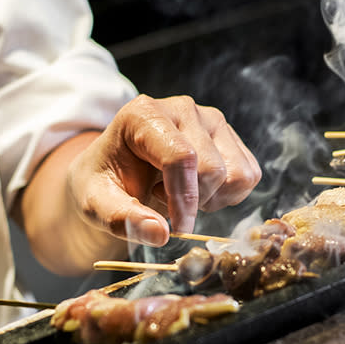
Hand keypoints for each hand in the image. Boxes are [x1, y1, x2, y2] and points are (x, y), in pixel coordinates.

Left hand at [69, 94, 260, 245]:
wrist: (115, 171)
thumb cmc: (103, 184)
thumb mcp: (95, 204)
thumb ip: (121, 219)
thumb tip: (160, 234)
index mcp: (144, 114)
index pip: (181, 157)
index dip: (183, 201)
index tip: (174, 228)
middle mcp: (182, 108)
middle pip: (212, 169)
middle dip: (193, 202)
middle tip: (163, 204)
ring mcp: (211, 119)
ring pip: (237, 174)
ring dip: (212, 199)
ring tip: (180, 195)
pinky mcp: (230, 136)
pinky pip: (249, 175)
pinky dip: (228, 195)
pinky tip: (198, 191)